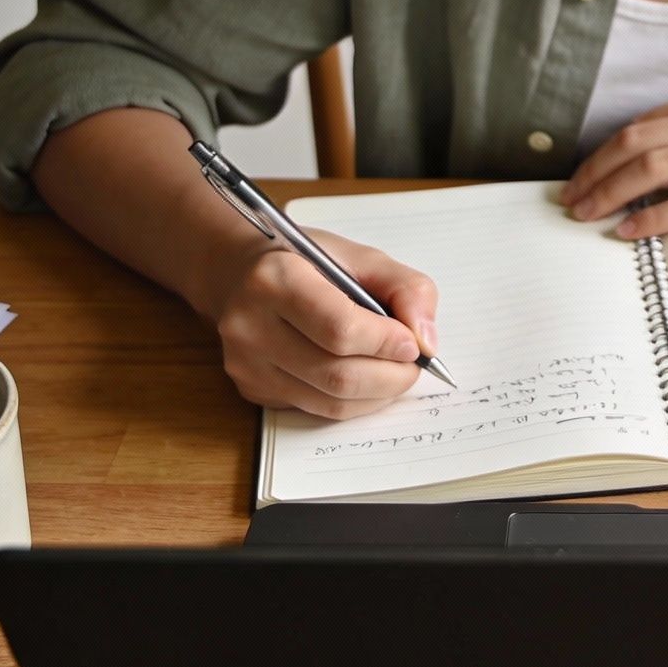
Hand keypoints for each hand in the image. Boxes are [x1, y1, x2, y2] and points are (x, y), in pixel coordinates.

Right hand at [194, 230, 439, 419]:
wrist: (241, 274)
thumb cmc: (306, 262)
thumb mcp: (361, 257)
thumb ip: (406, 289)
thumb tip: (426, 341)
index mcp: (276, 279)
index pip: (340, 329)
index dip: (386, 342)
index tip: (413, 343)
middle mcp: (250, 325)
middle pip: (338, 374)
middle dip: (391, 376)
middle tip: (413, 365)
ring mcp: (247, 364)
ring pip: (330, 401)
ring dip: (378, 394)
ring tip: (395, 372)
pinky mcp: (252, 390)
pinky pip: (316, 409)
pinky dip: (353, 402)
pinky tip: (365, 379)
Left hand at [559, 85, 667, 238]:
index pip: (645, 123)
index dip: (605, 152)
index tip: (584, 176)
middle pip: (636, 142)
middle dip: (594, 173)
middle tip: (570, 201)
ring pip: (652, 168)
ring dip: (610, 194)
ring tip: (587, 217)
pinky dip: (651, 219)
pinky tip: (630, 233)